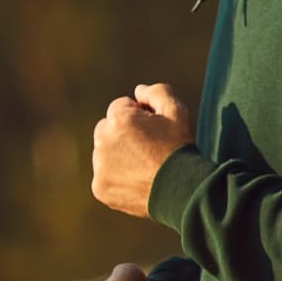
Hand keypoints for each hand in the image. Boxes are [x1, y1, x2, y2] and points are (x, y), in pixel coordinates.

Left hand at [88, 82, 193, 217]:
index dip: (140, 117)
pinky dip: (116, 178)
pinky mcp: (99, 187)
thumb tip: (138, 90)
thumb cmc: (179, 148)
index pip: (120, 107)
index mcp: (118, 119)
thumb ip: (157, 92)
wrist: (183, 190)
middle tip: (148, 149)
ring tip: (143, 166)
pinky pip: (104, 176)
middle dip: (123, 134)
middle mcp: (102, 140)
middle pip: (107, 129)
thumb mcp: (176, 112)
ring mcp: (99, 166)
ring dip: (118, 155)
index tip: (154, 131)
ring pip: (104, 153)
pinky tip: (137, 181)